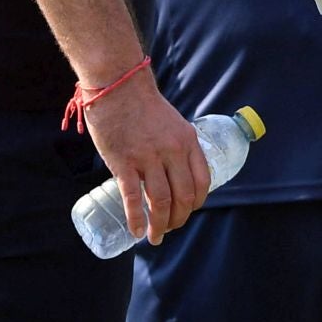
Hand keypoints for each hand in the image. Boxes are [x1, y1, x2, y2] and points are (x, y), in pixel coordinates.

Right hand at [80, 68, 211, 245]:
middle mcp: (172, 151)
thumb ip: (178, 145)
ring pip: (160, 201)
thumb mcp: (173, 123)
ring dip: (160, 224)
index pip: (202, 181)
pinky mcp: (124, 162)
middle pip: (183, 196)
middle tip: (170, 228)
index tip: (187, 211)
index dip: (196, 202)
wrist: (118, 85)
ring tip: (154, 236)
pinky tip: (135, 231)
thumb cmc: (144, 105)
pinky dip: (136, 218)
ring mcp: (148, 157)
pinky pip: (133, 197)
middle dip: (179, 219)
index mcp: (188, 141)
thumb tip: (177, 171)